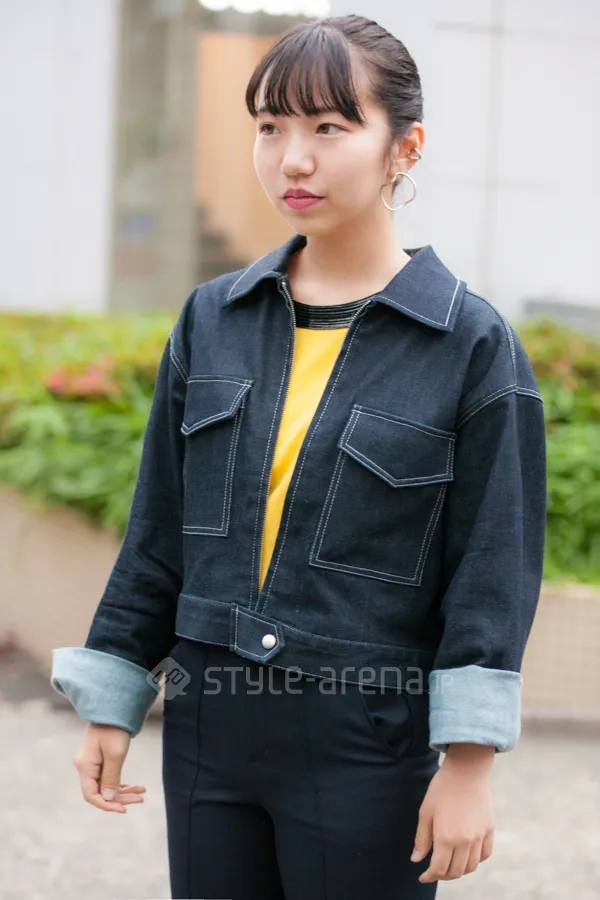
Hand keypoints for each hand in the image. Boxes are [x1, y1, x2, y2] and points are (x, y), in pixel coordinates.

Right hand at [73, 723, 146, 813]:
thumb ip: (110, 778)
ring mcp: (91, 763)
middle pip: (100, 791)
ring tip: (142, 792)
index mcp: (85, 766)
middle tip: (140, 798)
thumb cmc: (114, 729)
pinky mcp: (99, 759)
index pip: (91, 795)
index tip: (123, 809)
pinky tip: (134, 786)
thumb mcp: (115, 754)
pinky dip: (120, 782)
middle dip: (119, 798)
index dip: (107, 805)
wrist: (112, 708)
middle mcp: (85, 766)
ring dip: (123, 790)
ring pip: (106, 785)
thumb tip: (108, 799)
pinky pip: (108, 776)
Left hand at [411, 744, 494, 882]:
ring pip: (471, 866)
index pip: (438, 869)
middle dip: (443, 875)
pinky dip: (476, 860)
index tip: (422, 876)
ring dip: (459, 870)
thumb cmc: (442, 788)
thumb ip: (422, 839)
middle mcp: (465, 842)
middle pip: (456, 871)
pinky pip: (485, 854)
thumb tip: (416, 860)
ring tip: (449, 863)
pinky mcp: (489, 829)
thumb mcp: (425, 812)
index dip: (429, 876)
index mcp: (446, 838)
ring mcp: (479, 836)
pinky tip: (467, 854)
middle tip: (434, 870)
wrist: (467, 770)